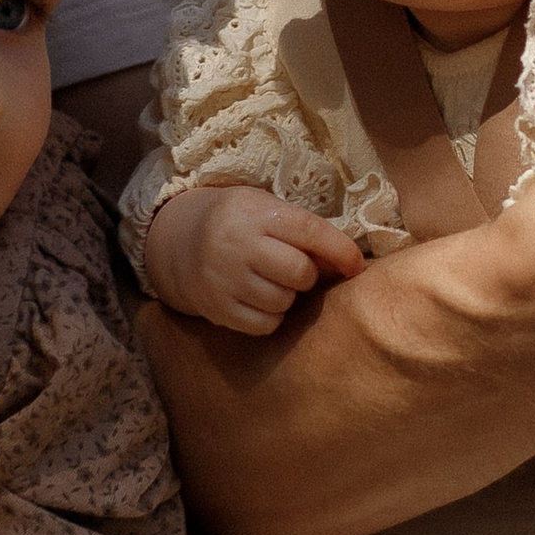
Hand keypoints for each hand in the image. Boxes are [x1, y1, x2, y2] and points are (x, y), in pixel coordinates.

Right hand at [143, 185, 366, 333]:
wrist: (178, 242)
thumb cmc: (239, 224)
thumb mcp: (266, 210)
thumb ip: (304, 231)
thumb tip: (350, 264)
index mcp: (255, 212)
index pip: (310, 231)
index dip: (340, 251)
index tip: (356, 266)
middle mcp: (237, 244)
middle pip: (299, 272)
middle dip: (307, 275)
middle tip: (295, 270)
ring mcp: (224, 278)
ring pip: (283, 302)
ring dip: (287, 296)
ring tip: (271, 282)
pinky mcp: (216, 308)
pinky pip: (265, 325)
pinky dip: (271, 317)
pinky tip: (258, 299)